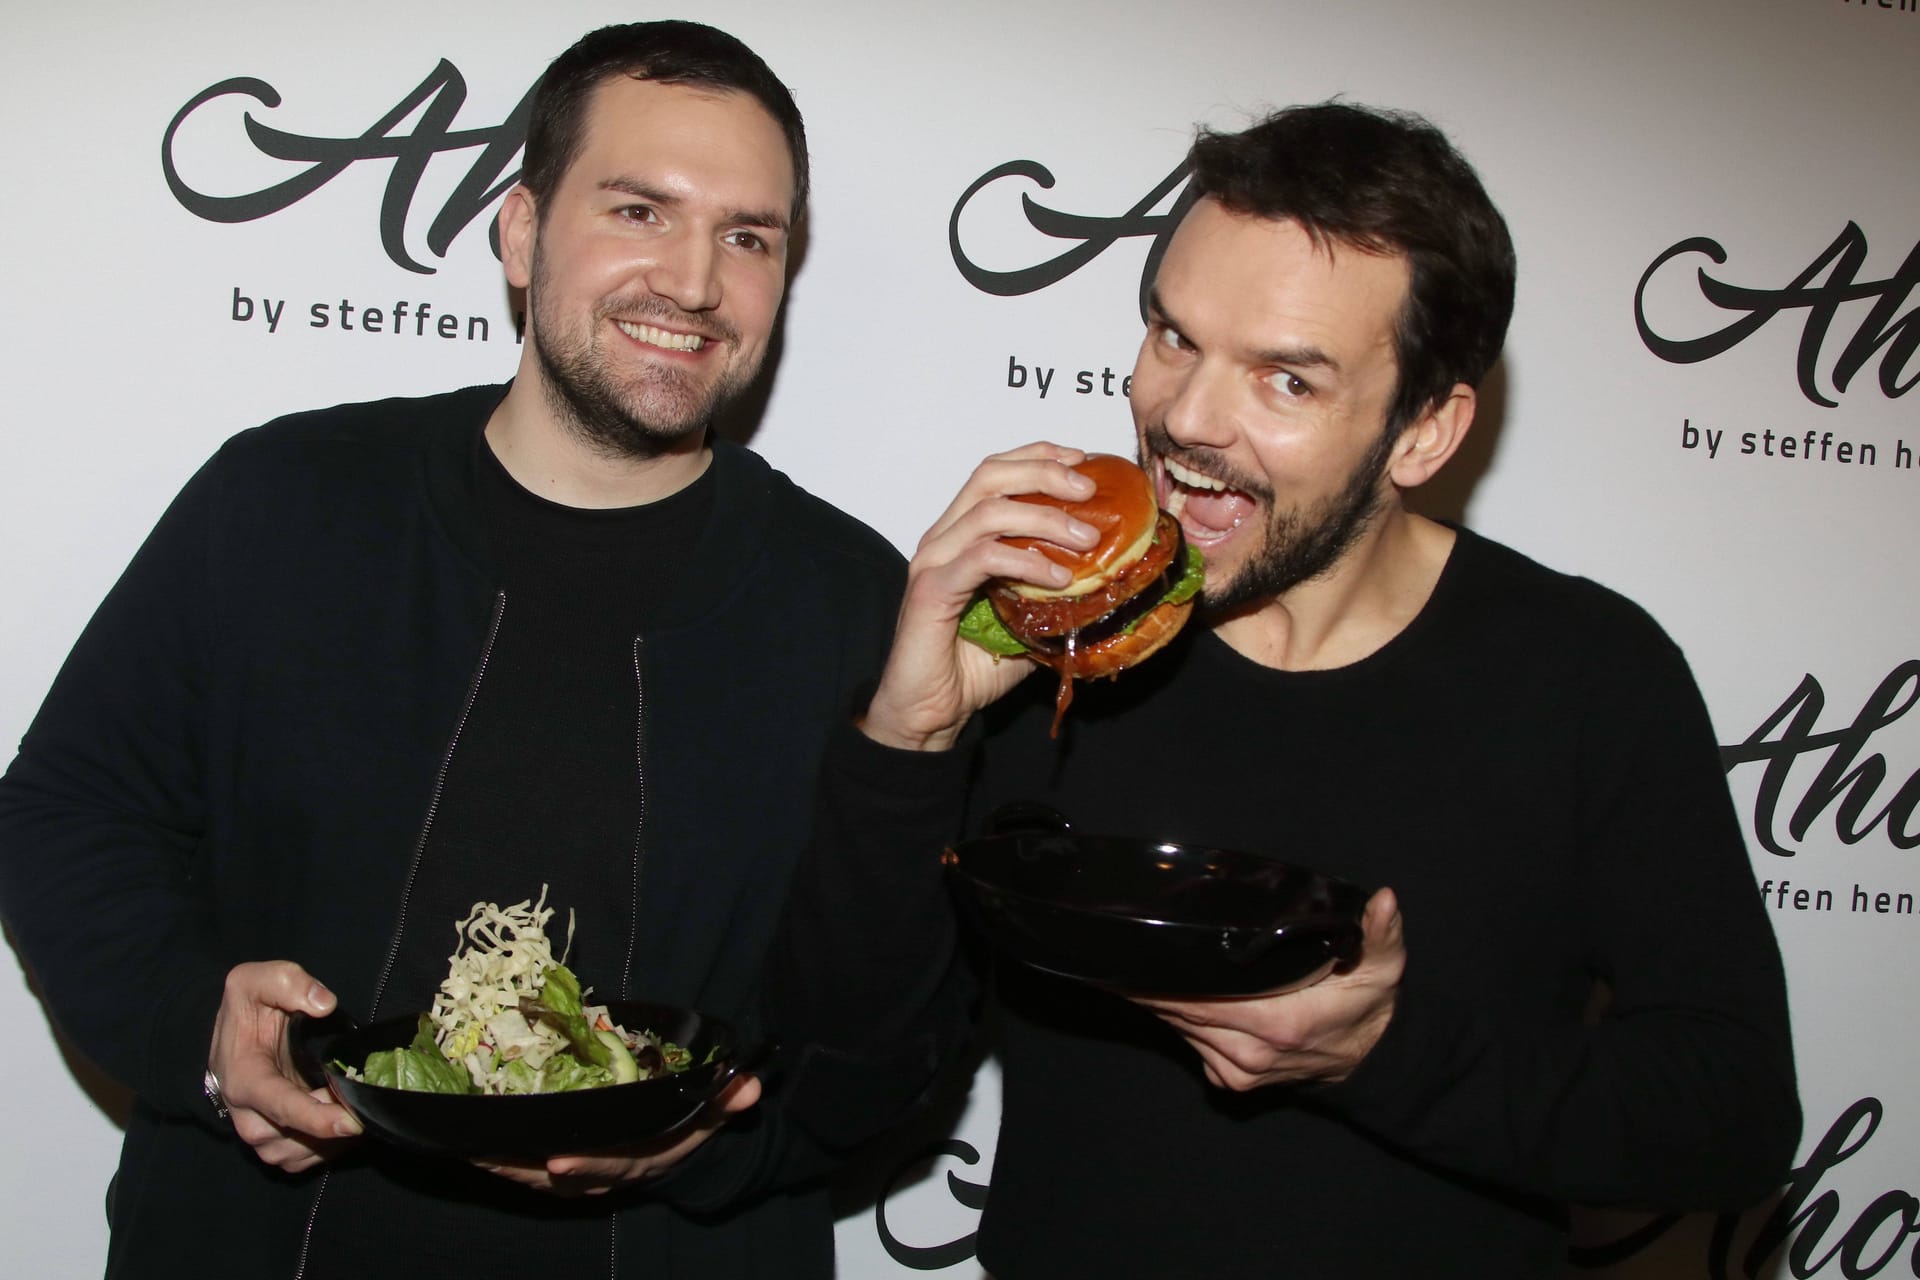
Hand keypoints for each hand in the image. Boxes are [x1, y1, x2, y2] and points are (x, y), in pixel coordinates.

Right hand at [208, 960, 362, 1172]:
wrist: (228, 1041)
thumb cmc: (245, 1013)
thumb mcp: (254, 982)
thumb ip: (288, 983)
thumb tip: (324, 1003)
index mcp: (245, 1081)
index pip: (282, 1108)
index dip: (318, 1120)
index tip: (352, 1121)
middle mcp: (250, 1118)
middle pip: (296, 1140)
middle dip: (332, 1126)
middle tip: (360, 1096)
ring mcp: (262, 1137)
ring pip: (303, 1156)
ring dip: (334, 1140)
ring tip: (353, 1104)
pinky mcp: (277, 1145)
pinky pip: (308, 1160)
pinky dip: (332, 1148)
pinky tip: (346, 1119)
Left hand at [476, 1073, 761, 1194]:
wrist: (673, 1156)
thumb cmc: (687, 1129)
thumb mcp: (711, 1116)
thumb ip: (726, 1101)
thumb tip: (748, 1084)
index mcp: (637, 1160)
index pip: (610, 1166)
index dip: (585, 1166)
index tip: (558, 1160)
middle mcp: (602, 1174)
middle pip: (556, 1178)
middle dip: (520, 1167)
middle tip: (484, 1152)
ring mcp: (579, 1176)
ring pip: (533, 1177)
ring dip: (499, 1165)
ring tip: (465, 1148)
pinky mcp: (559, 1170)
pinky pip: (524, 1169)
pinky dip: (499, 1160)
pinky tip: (471, 1145)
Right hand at [862, 442, 1100, 751]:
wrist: (931, 713)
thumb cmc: (973, 669)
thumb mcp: (1029, 620)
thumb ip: (1055, 592)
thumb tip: (1109, 576)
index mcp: (959, 535)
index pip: (995, 472)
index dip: (1038, 457)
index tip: (1083, 461)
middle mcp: (941, 539)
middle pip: (989, 476)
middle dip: (1044, 472)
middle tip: (1090, 490)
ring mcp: (934, 562)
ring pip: (988, 511)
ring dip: (1045, 518)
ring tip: (1087, 538)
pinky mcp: (932, 590)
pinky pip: (982, 558)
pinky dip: (1026, 560)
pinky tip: (1059, 576)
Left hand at [1135, 888, 1404, 1090]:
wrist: (1372, 1058)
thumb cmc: (1367, 1006)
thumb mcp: (1383, 964)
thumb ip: (1380, 932)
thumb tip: (1385, 901)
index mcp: (1279, 1022)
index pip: (1201, 1000)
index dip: (1165, 981)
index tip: (1136, 956)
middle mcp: (1252, 1051)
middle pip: (1181, 1014)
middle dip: (1150, 986)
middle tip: (1122, 953)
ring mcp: (1240, 1071)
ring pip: (1182, 1031)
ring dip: (1160, 1003)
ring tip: (1135, 970)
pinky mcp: (1233, 1082)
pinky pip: (1193, 1047)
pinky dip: (1180, 1024)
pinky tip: (1170, 997)